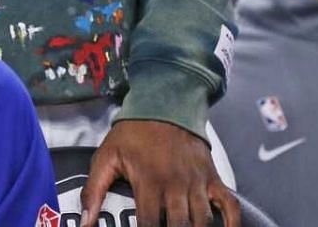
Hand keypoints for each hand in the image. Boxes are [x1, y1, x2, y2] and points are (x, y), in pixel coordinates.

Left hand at [83, 120, 240, 226]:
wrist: (164, 104)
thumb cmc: (134, 132)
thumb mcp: (106, 157)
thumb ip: (94, 190)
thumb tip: (85, 222)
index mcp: (149, 181)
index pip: (149, 223)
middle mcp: (175, 184)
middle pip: (178, 226)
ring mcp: (197, 182)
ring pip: (202, 221)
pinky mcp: (212, 178)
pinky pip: (229, 205)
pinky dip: (232, 223)